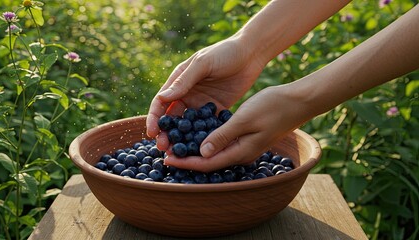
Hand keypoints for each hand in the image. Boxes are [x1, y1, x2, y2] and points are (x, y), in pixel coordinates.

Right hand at [146, 35, 265, 149]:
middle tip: (163, 148)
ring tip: (180, 153)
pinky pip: (207, 126)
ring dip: (182, 138)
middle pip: (172, 118)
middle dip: (166, 133)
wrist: (251, 53)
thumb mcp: (203, 64)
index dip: (154, 118)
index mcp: (179, 81)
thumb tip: (162, 97)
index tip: (151, 133)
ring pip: (188, 125)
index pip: (161, 102)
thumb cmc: (224, 53)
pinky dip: (203, 136)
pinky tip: (201, 148)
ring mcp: (202, 103)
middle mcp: (187, 94)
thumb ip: (184, 81)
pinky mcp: (217, 109)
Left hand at [163, 82, 311, 171]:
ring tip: (176, 144)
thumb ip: (223, 136)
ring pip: (214, 152)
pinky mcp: (246, 137)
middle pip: (208, 161)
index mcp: (240, 152)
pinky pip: (222, 143)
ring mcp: (244, 146)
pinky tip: (197, 133)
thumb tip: (202, 152)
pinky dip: (207, 140)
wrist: (297, 102)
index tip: (166, 159)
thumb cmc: (272, 107)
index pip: (207, 162)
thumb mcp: (244, 119)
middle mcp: (240, 153)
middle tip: (166, 152)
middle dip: (186, 158)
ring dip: (195, 149)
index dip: (185, 162)